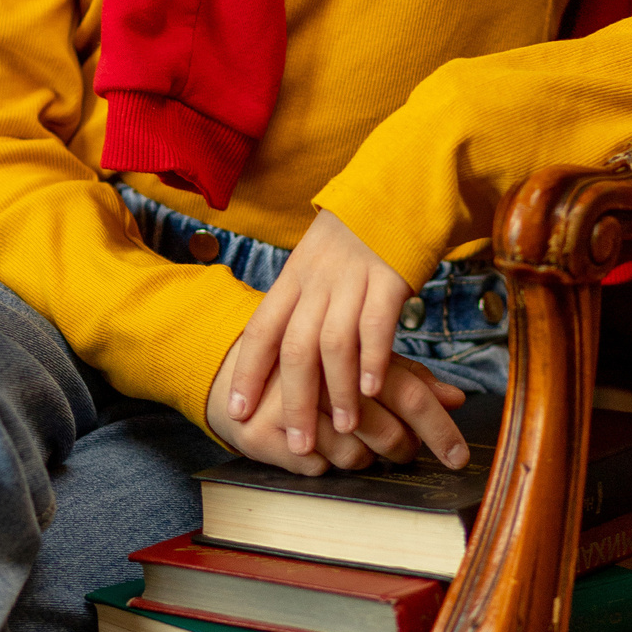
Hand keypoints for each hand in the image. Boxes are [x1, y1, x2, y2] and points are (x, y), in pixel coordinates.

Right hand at [207, 336, 465, 476]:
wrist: (228, 369)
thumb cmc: (309, 367)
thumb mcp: (357, 360)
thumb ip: (406, 377)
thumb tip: (457, 397)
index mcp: (344, 349)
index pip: (407, 395)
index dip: (439, 430)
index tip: (460, 458)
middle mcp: (314, 373)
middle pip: (385, 432)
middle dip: (400, 450)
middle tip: (400, 450)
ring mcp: (284, 405)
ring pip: (354, 457)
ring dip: (361, 459)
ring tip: (349, 441)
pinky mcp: (259, 433)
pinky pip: (317, 469)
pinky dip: (323, 465)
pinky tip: (315, 446)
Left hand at [222, 210, 471, 467]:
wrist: (396, 188)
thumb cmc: (356, 236)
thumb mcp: (316, 264)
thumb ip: (303, 304)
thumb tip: (288, 351)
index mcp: (293, 278)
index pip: (260, 329)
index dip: (246, 371)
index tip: (236, 410)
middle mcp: (315, 280)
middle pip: (295, 346)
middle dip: (293, 399)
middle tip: (295, 444)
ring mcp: (351, 279)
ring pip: (333, 343)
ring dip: (337, 391)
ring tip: (343, 430)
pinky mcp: (389, 277)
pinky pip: (376, 325)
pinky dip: (373, 360)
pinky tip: (373, 389)